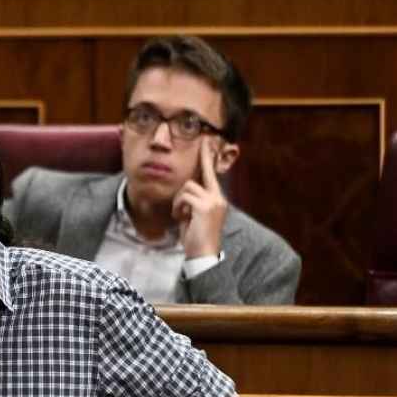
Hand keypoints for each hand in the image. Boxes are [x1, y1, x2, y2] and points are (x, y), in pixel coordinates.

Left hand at [171, 137, 228, 259]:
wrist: (203, 255)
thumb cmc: (196, 238)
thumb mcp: (193, 216)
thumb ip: (191, 202)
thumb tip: (183, 192)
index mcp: (217, 199)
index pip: (210, 174)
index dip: (207, 157)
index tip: (206, 141)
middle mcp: (218, 198)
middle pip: (194, 180)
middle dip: (183, 192)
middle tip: (182, 202)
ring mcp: (213, 201)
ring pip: (186, 188)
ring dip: (178, 202)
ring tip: (181, 216)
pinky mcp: (205, 207)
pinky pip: (184, 197)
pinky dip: (178, 207)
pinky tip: (180, 218)